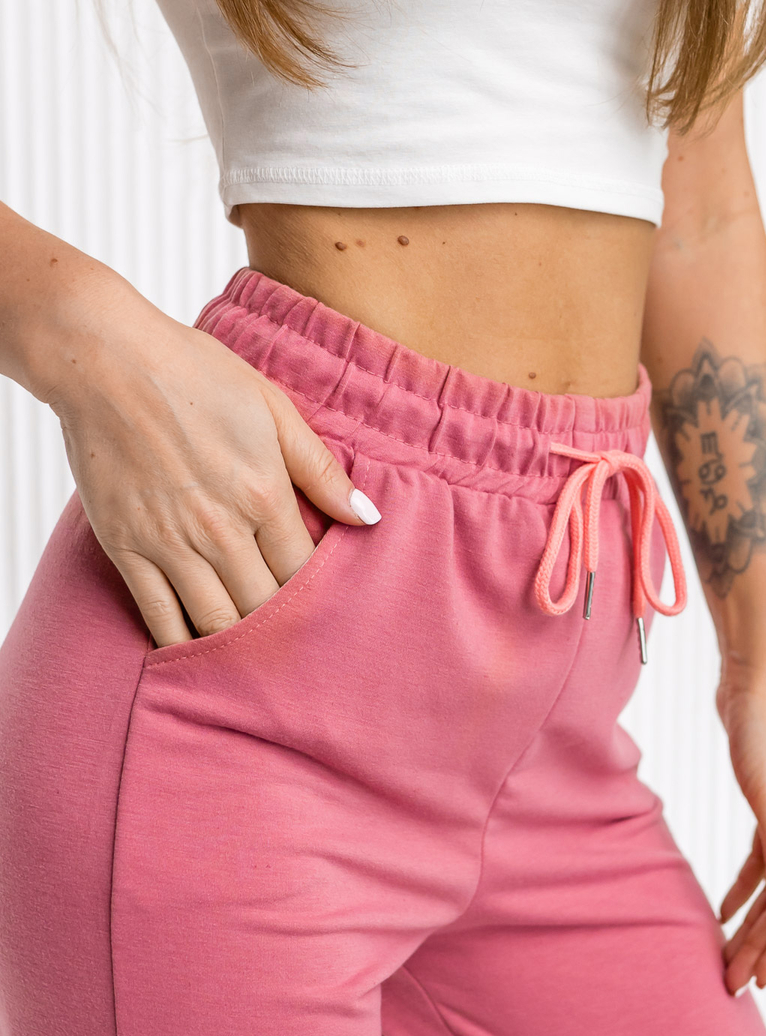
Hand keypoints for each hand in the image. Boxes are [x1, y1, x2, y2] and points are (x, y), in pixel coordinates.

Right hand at [33, 268, 381, 648]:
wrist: (104, 359)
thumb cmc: (194, 374)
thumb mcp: (273, 408)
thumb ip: (321, 470)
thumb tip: (369, 518)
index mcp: (264, 493)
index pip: (304, 572)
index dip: (317, 596)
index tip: (323, 607)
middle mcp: (221, 528)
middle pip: (265, 607)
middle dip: (282, 629)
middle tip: (294, 643)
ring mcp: (170, 542)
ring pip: (216, 622)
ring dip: (237, 645)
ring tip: (252, 654)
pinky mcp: (125, 548)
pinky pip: (158, 616)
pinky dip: (179, 643)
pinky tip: (196, 654)